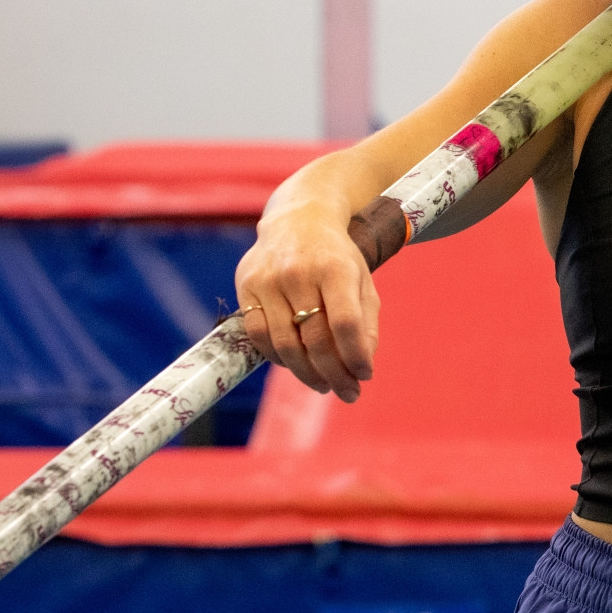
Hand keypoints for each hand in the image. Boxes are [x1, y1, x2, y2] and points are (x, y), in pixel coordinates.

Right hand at [234, 210, 379, 402]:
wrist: (298, 219)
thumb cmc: (336, 256)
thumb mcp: (361, 280)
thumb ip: (366, 321)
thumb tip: (364, 365)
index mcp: (334, 268)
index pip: (344, 323)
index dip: (355, 356)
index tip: (365, 376)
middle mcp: (298, 273)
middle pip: (315, 339)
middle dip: (334, 374)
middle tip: (347, 392)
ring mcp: (268, 279)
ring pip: (284, 344)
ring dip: (306, 374)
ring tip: (324, 385)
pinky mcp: (245, 286)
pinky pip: (258, 335)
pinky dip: (277, 357)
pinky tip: (295, 365)